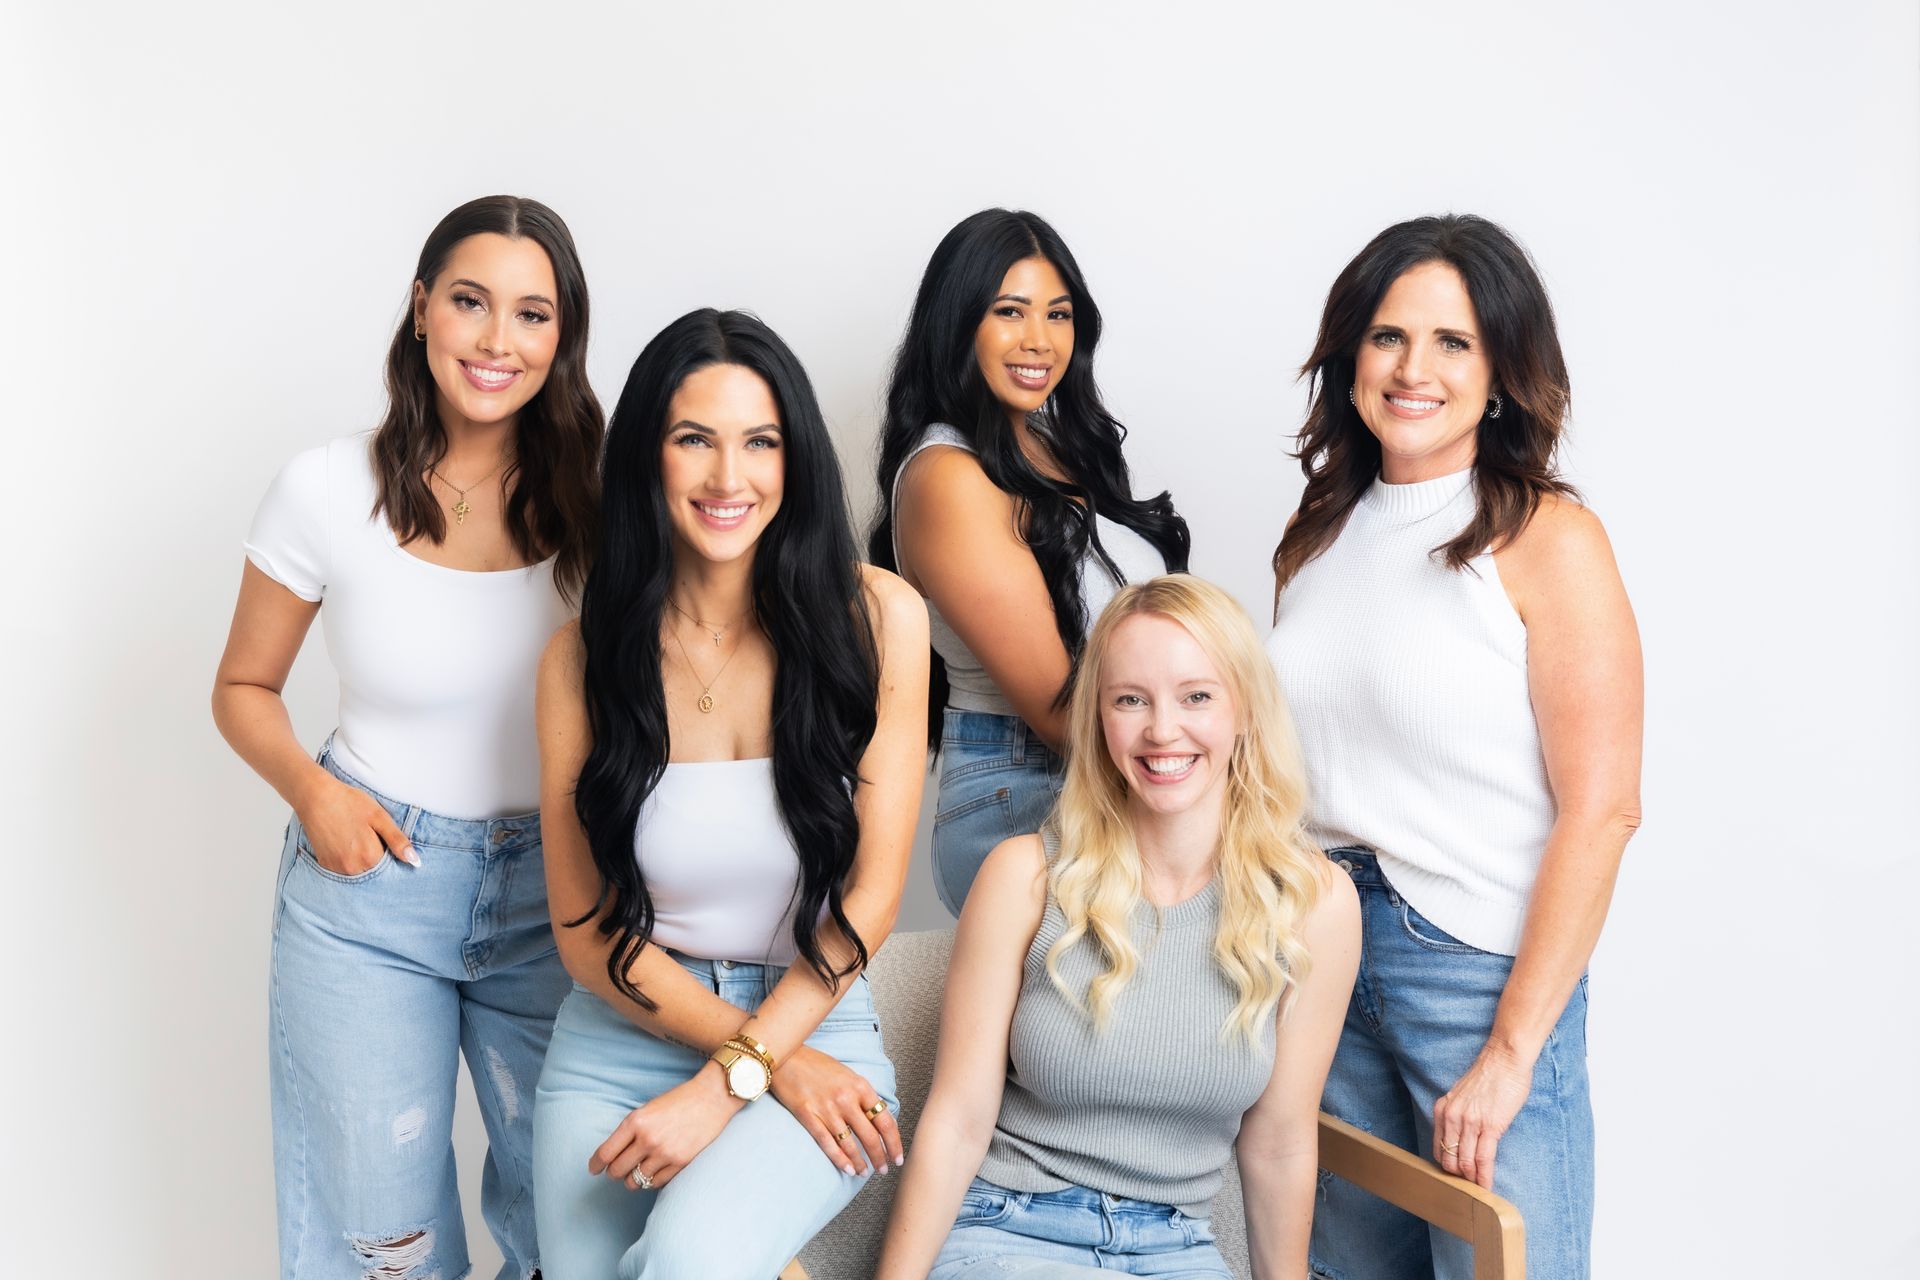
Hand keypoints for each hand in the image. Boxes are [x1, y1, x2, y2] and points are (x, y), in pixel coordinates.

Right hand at [296, 774, 416, 874]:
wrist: (316, 797)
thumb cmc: (349, 803)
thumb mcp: (379, 817)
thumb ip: (398, 841)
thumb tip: (415, 861)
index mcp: (370, 857)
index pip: (390, 865)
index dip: (389, 851)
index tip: (382, 837)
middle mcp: (352, 868)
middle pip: (374, 869)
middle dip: (376, 856)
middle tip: (366, 833)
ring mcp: (336, 868)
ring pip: (359, 870)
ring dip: (361, 859)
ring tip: (354, 835)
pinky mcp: (325, 864)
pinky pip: (343, 868)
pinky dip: (348, 859)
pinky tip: (344, 841)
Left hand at [589, 1061, 742, 1191]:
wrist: (712, 1097)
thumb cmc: (678, 1100)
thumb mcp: (647, 1109)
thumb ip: (629, 1131)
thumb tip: (611, 1155)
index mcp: (635, 1121)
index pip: (605, 1153)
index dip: (595, 1165)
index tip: (594, 1170)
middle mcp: (647, 1139)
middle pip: (617, 1171)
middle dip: (615, 1172)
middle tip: (618, 1170)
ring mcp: (664, 1153)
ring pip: (635, 1181)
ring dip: (633, 1178)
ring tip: (638, 1170)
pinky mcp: (680, 1163)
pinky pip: (655, 1183)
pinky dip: (652, 1180)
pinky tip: (654, 1170)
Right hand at [771, 1045, 901, 1176]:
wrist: (787, 1056)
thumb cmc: (818, 1065)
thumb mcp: (848, 1075)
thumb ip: (863, 1095)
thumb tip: (878, 1118)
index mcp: (861, 1087)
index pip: (885, 1121)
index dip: (894, 1143)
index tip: (898, 1157)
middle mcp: (846, 1099)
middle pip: (870, 1136)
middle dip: (880, 1157)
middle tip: (884, 1170)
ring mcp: (827, 1109)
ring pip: (850, 1144)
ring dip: (860, 1162)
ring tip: (864, 1173)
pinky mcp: (808, 1116)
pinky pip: (828, 1143)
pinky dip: (840, 1159)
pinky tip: (847, 1169)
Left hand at [1432, 1038, 1534, 1188]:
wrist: (1505, 1059)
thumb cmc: (1489, 1076)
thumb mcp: (1462, 1095)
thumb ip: (1458, 1115)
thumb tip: (1462, 1139)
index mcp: (1443, 1109)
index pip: (1438, 1148)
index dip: (1447, 1166)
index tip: (1456, 1177)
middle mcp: (1452, 1117)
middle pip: (1449, 1160)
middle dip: (1459, 1178)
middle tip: (1469, 1189)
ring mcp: (1469, 1122)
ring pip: (1465, 1162)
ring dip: (1473, 1181)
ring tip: (1479, 1193)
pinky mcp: (1490, 1126)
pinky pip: (1483, 1159)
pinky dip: (1484, 1177)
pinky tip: (1487, 1188)